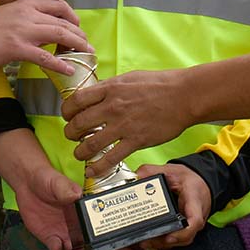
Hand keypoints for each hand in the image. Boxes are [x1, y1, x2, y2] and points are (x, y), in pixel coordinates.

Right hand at [0, 0, 90, 74]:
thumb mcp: (6, 15)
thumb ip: (24, 19)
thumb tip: (40, 31)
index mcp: (25, 4)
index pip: (59, 5)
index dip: (73, 18)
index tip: (78, 30)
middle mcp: (27, 13)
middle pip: (64, 20)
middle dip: (80, 34)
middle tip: (87, 46)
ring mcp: (23, 30)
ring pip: (59, 34)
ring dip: (77, 45)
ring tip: (86, 55)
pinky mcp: (16, 48)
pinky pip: (45, 56)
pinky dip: (60, 64)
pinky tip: (68, 70)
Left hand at [0, 142, 82, 249]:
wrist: (27, 184)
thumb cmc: (46, 179)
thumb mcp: (58, 181)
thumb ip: (67, 189)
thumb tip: (77, 195)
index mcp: (79, 207)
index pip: (91, 221)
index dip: (93, 228)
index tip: (92, 232)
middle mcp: (73, 221)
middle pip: (84, 237)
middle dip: (85, 244)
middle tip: (82, 245)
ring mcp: (61, 229)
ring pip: (72, 245)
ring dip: (73, 249)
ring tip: (69, 246)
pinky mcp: (48, 234)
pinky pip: (55, 246)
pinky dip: (57, 248)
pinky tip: (56, 245)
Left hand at [62, 69, 193, 174]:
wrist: (183, 95)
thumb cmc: (160, 84)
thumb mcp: (129, 78)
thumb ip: (111, 88)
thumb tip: (97, 94)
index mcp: (110, 89)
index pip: (76, 101)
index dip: (66, 111)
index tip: (67, 116)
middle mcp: (112, 107)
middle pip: (78, 124)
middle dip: (70, 133)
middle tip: (72, 136)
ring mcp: (123, 125)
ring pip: (90, 144)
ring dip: (80, 152)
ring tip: (80, 154)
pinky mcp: (135, 141)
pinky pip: (110, 159)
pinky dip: (98, 167)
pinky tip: (93, 171)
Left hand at [133, 164, 211, 249]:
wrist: (199, 183)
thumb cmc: (189, 179)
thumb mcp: (172, 171)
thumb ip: (153, 171)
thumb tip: (136, 176)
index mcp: (195, 202)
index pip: (195, 221)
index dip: (182, 232)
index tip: (169, 236)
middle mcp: (195, 218)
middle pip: (184, 237)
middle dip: (164, 241)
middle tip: (147, 240)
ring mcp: (190, 226)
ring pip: (178, 241)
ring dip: (161, 243)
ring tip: (144, 241)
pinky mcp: (183, 229)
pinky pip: (174, 239)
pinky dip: (162, 241)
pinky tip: (149, 239)